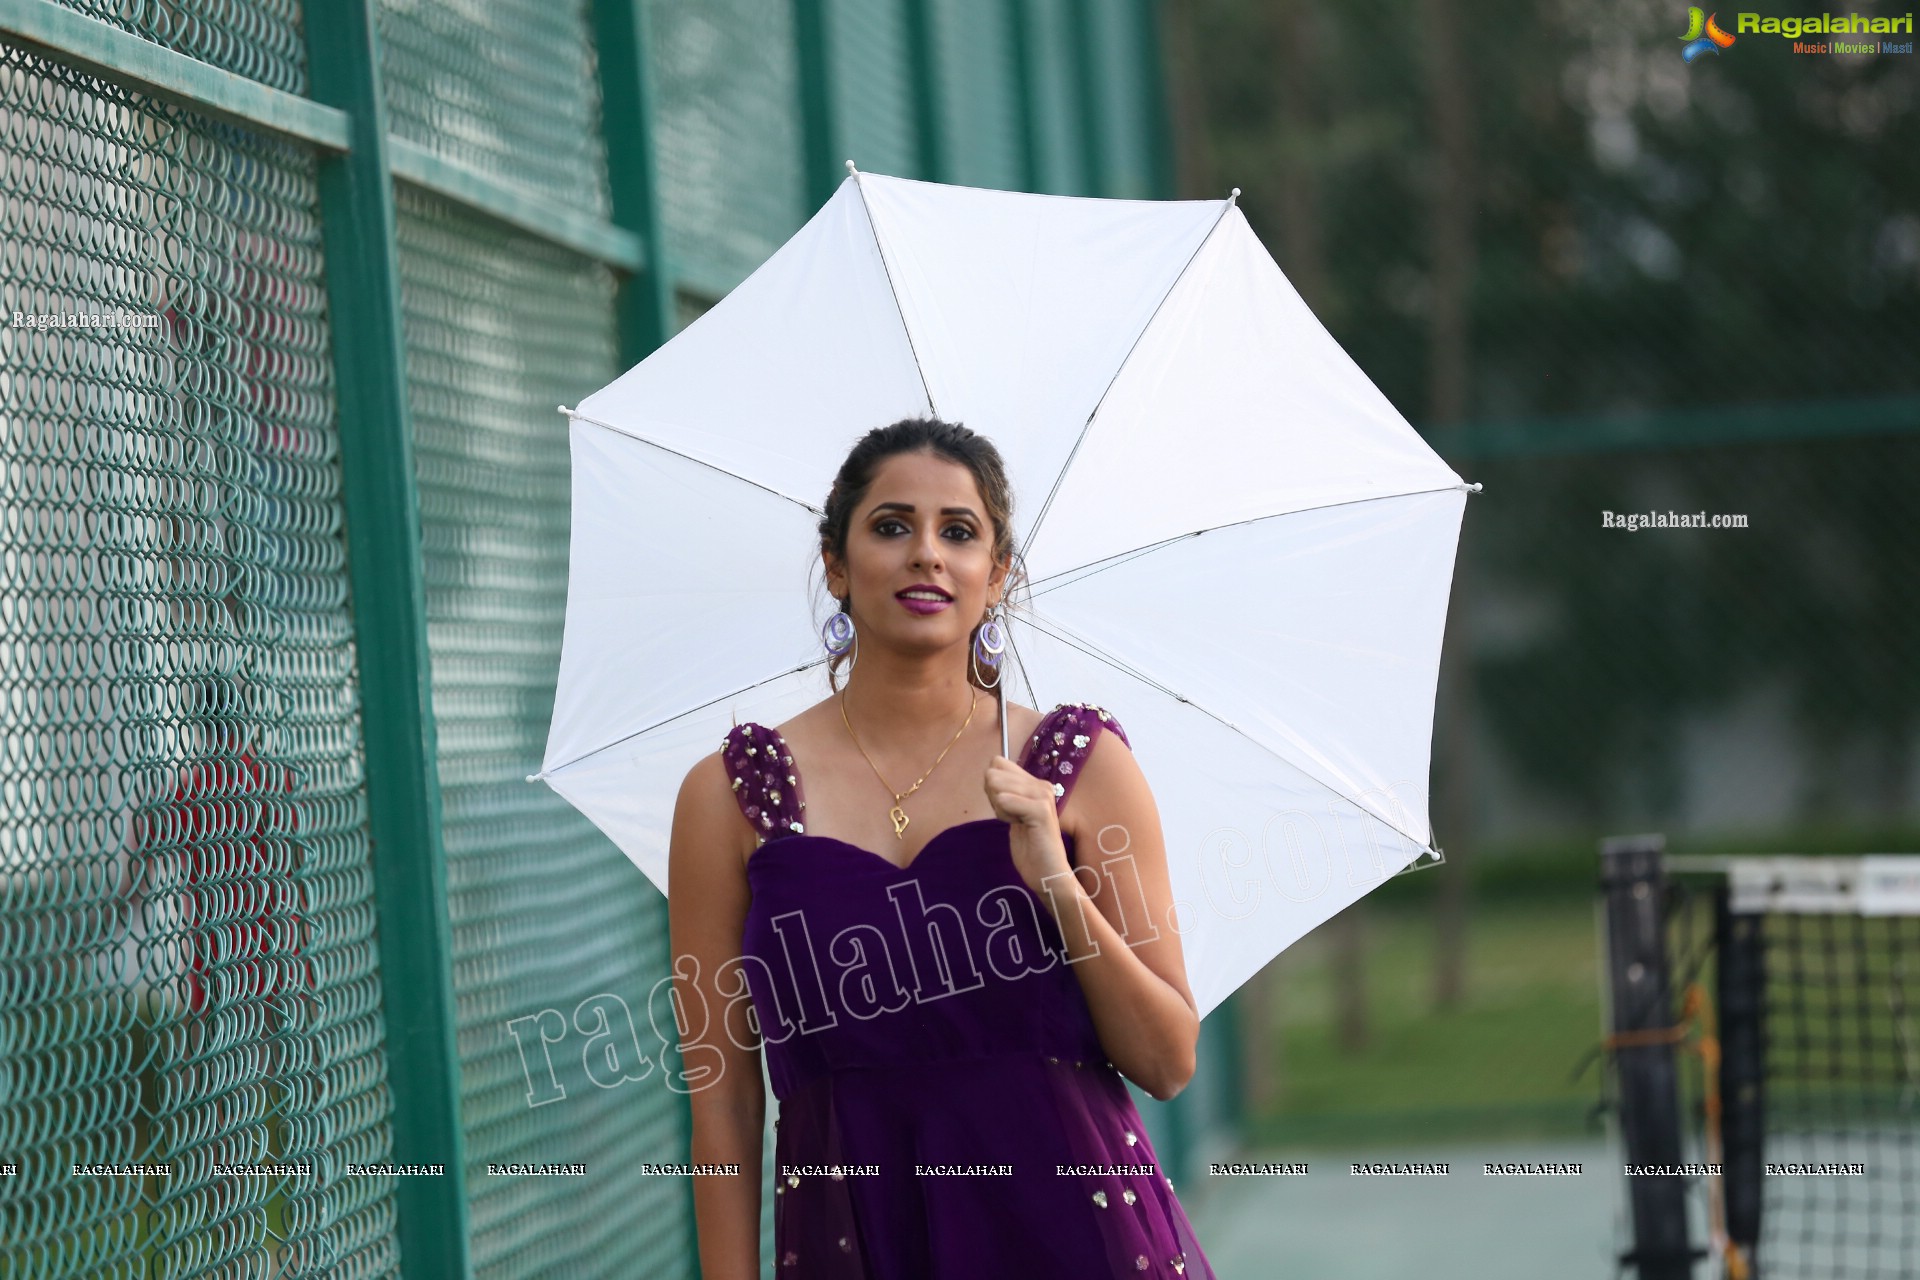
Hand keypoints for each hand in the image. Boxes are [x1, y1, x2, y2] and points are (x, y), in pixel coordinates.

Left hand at [982, 755, 1071, 895]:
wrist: (1047, 873)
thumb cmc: (1030, 847)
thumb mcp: (1013, 814)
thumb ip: (1005, 793)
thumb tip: (989, 773)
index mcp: (1035, 783)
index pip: (997, 763)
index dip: (994, 786)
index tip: (1006, 807)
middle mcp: (1041, 784)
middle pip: (993, 774)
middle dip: (994, 798)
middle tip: (1013, 818)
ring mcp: (1042, 796)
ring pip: (997, 786)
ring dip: (1000, 809)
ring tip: (1018, 823)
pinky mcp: (1041, 810)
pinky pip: (1005, 800)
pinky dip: (1005, 815)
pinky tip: (1019, 826)